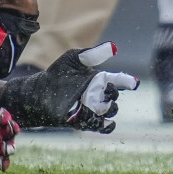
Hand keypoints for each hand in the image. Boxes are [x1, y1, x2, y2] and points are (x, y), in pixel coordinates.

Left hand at [0, 42, 138, 132]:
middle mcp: (99, 95)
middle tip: (104, 86)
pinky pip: (102, 126)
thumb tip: (114, 47)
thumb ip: (92, 54)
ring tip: (98, 101)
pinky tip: (106, 121)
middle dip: (112, 93)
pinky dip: (106, 126)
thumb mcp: (73, 58)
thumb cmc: (58, 73)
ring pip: (109, 111)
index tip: (134, 82)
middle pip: (114, 96)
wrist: (39, 91)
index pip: (118, 80)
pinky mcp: (85, 121)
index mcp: (99, 79)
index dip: (127, 81)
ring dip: (108, 108)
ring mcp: (93, 109)